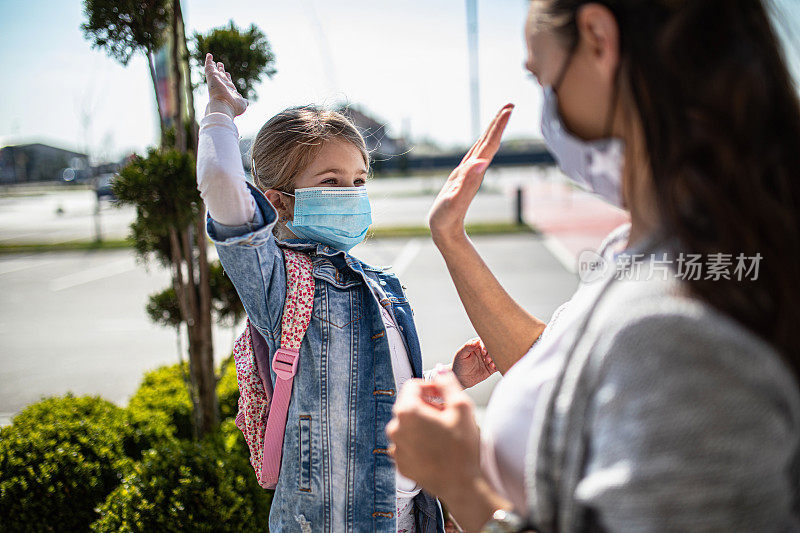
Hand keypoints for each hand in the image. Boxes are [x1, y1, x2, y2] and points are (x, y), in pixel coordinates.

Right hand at [204, 53, 247, 117]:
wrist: (223, 106)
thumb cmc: (233, 106)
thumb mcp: (242, 104)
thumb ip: (244, 101)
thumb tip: (247, 102)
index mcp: (228, 90)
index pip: (227, 82)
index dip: (228, 77)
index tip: (227, 73)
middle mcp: (221, 85)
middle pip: (220, 75)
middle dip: (221, 70)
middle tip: (220, 64)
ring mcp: (216, 81)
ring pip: (213, 70)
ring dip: (213, 64)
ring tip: (212, 57)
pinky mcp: (212, 76)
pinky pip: (209, 67)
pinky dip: (208, 61)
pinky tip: (209, 55)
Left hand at [386, 370, 480, 498]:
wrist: (462, 486)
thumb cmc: (463, 448)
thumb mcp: (461, 407)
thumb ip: (447, 382)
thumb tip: (439, 369)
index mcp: (406, 412)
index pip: (413, 386)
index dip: (431, 387)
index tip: (444, 396)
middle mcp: (395, 429)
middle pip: (409, 405)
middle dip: (427, 406)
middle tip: (447, 414)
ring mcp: (396, 448)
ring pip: (408, 426)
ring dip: (423, 424)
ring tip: (444, 433)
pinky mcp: (401, 464)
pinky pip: (407, 444)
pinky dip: (419, 442)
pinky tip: (437, 449)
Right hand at [427, 104, 513, 245]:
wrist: (446, 231)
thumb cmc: (446, 217)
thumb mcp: (455, 200)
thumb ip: (468, 182)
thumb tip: (483, 162)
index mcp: (474, 172)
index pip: (490, 144)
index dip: (498, 126)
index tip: (509, 109)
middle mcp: (475, 170)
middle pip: (490, 142)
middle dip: (499, 123)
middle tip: (510, 104)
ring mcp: (470, 173)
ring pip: (484, 147)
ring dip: (492, 131)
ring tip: (500, 116)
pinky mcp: (463, 176)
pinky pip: (475, 154)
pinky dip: (481, 143)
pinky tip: (483, 140)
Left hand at [452, 338, 496, 387]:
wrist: (461, 378)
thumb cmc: (459, 364)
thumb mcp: (461, 355)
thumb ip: (467, 346)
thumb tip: (476, 341)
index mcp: (476, 345)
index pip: (484, 342)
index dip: (485, 346)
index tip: (483, 352)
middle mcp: (483, 351)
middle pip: (492, 348)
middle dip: (491, 353)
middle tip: (487, 359)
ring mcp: (488, 359)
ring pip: (496, 356)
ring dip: (495, 359)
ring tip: (489, 364)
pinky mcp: (491, 368)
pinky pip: (498, 365)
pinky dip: (498, 365)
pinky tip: (493, 367)